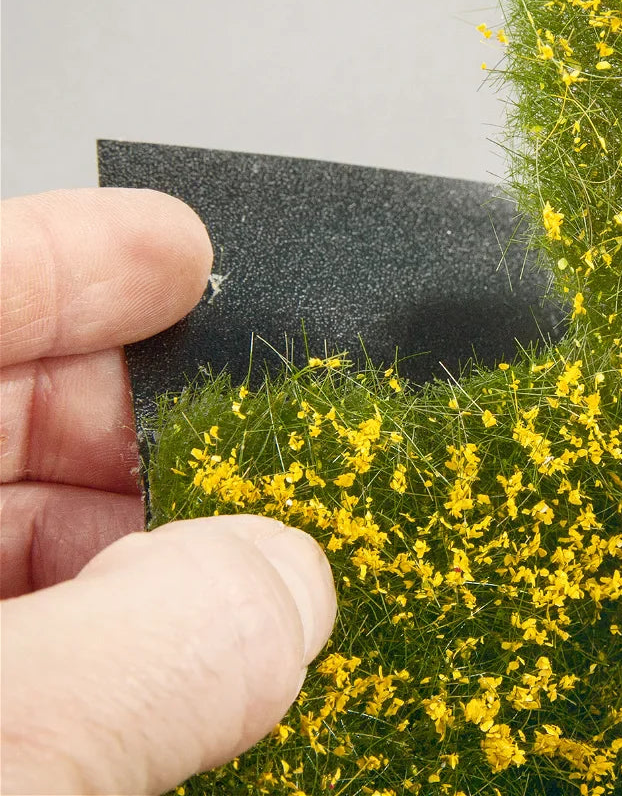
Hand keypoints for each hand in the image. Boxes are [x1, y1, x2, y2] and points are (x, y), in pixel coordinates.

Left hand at [0, 189, 336, 793]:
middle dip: (137, 425)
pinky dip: (105, 656)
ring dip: (140, 556)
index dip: (77, 255)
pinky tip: (181, 677)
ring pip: (9, 549)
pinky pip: (28, 657)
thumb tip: (285, 584)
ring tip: (248, 579)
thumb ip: (147, 653)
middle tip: (258, 449)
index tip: (183, 253)